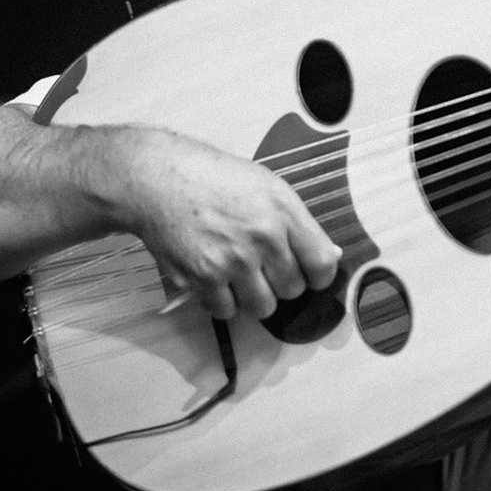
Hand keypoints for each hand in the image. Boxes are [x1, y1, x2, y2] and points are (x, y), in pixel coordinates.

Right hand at [113, 128, 342, 319]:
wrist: (160, 180)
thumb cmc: (215, 179)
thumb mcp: (269, 187)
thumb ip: (300, 224)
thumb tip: (330, 256)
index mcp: (284, 212)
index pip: (322, 265)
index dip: (318, 275)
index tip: (309, 273)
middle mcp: (263, 238)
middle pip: (293, 290)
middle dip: (281, 282)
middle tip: (264, 265)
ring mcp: (232, 261)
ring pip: (263, 307)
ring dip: (254, 296)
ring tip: (240, 272)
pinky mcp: (203, 278)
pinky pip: (227, 311)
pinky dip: (223, 301)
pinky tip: (216, 277)